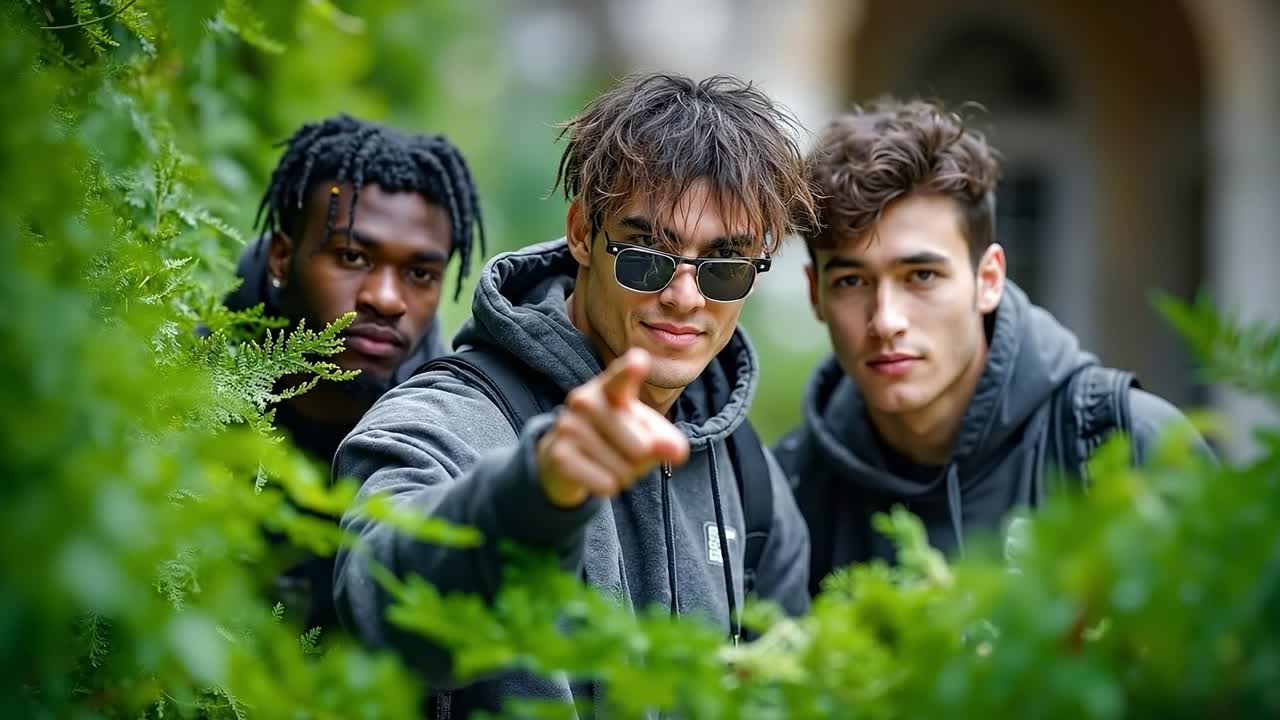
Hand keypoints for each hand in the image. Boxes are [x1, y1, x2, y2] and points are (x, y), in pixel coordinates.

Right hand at [536, 348, 689, 507]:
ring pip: (624, 469)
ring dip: (623, 474)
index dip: (631, 371)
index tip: (638, 361)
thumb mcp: (645, 434)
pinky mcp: (559, 454)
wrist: (563, 460)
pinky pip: (606, 484)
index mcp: (610, 388)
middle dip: (641, 460)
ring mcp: (568, 426)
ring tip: (604, 461)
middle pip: (642, 447)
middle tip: (622, 450)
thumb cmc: (616, 438)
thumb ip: (666, 440)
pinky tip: (592, 473)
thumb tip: (677, 451)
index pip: (622, 378)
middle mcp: (585, 400)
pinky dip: (607, 486)